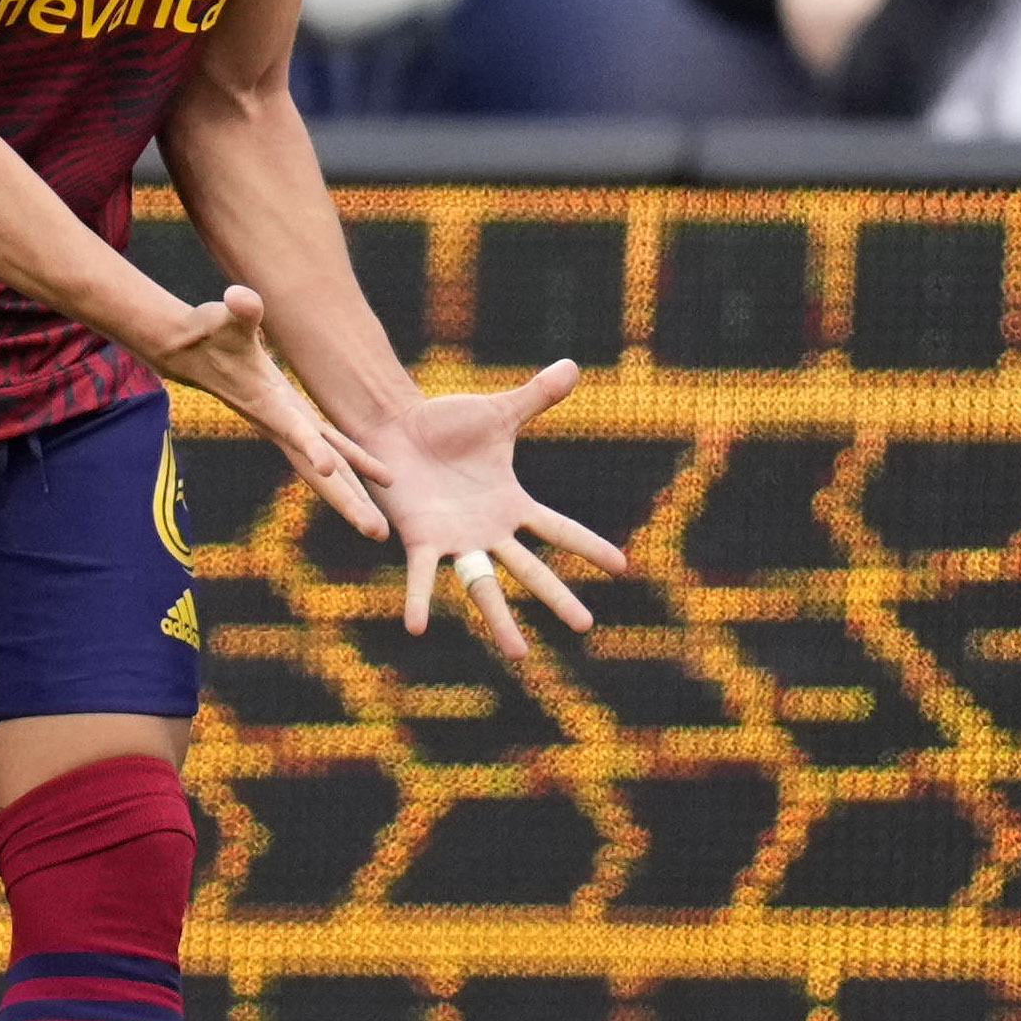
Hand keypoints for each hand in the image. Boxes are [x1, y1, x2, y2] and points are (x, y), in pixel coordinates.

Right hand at [142, 282, 392, 544]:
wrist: (193, 350)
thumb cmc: (209, 331)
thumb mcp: (224, 316)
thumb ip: (238, 310)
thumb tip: (241, 297)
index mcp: (268, 404)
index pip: (293, 429)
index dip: (310, 447)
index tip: (329, 471)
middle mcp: (281, 424)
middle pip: (319, 471)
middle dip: (346, 502)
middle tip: (377, 533)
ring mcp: (289, 426)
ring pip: (329, 470)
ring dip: (355, 498)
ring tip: (381, 530)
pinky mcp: (295, 421)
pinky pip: (333, 450)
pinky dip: (356, 466)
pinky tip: (381, 479)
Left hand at [365, 358, 628, 669]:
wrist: (397, 428)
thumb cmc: (448, 424)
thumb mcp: (499, 413)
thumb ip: (535, 397)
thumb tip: (574, 366)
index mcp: (511, 505)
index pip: (559, 529)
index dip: (589, 547)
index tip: (624, 568)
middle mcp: (487, 531)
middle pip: (529, 570)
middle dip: (557, 599)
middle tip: (586, 628)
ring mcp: (455, 540)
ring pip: (481, 585)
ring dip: (499, 620)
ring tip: (517, 655)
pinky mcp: (419, 539)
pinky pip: (421, 574)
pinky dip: (418, 599)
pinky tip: (416, 627)